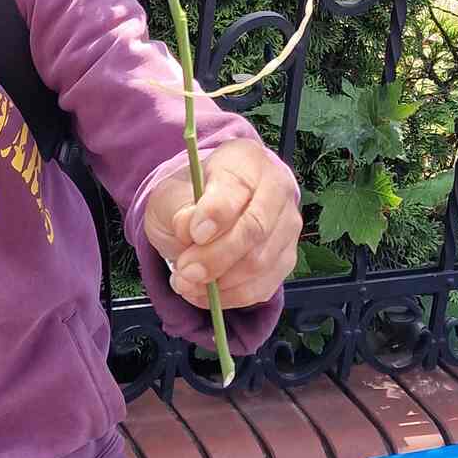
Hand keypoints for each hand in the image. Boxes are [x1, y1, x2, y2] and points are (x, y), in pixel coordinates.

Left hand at [143, 139, 301, 310]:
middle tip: (184, 271)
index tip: (193, 234)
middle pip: (255, 228)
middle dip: (216, 256)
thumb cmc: (188, 197)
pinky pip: (263, 286)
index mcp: (246, 161)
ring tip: (185, 282)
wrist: (203, 212)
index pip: (238, 187)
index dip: (216, 213)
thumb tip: (190, 229)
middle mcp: (276, 189)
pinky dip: (230, 297)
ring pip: (261, 262)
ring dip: (220, 282)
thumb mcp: (170, 194)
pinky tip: (203, 293)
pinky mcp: (286, 259)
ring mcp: (287, 226)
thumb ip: (178, 209)